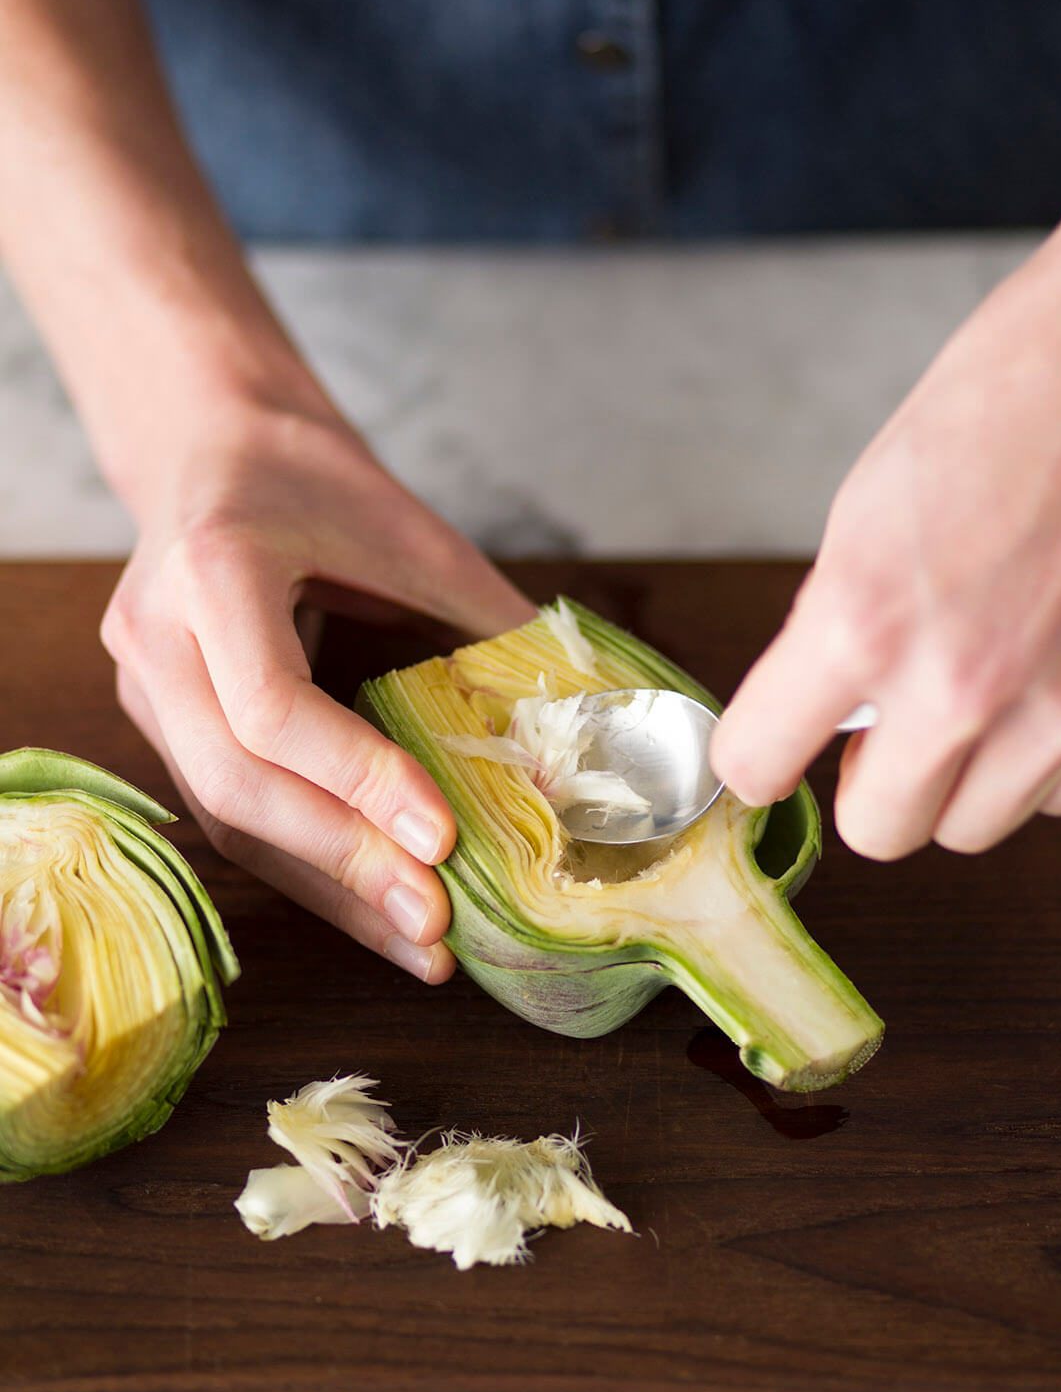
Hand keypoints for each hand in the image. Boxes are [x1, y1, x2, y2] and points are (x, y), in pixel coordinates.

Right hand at [101, 404, 535, 977]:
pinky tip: (370, 907)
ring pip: (224, 816)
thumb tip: (586, 721)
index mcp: (214, 565)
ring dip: (325, 888)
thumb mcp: (411, 531)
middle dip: (343, 861)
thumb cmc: (312, 477)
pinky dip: (304, 865)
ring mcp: (144, 686)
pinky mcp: (158, 723)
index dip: (356, 777)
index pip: (270, 702)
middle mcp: (156, 633)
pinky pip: (227, 812)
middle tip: (433, 922)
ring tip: (416, 943)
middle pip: (235, 781)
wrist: (208, 448)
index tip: (442, 834)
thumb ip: (488, 621)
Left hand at [710, 211, 1060, 858]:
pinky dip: (1044, 759)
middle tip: (883, 727)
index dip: (756, 756)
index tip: (767, 748)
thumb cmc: (1003, 406)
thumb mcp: (868, 510)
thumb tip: (821, 712)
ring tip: (979, 688)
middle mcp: (959, 686)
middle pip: (880, 831)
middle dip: (869, 786)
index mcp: (863, 619)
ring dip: (962, 777)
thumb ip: (836, 629)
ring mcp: (1057, 711)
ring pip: (975, 825)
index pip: (757, 764)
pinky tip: (1046, 685)